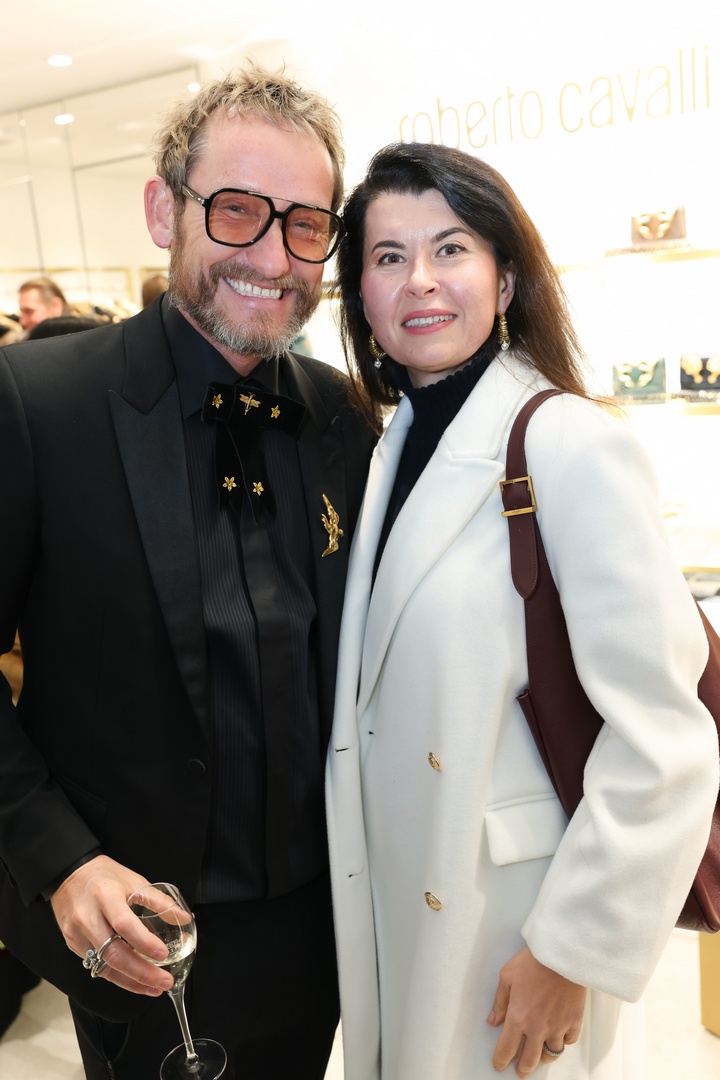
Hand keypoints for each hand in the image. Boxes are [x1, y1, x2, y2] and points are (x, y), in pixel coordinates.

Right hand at [50, 854, 173, 995]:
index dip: (144, 942)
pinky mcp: (73, 944)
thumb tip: (185, 918)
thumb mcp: (134, 881)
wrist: (70, 874)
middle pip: (113, 953)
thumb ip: (159, 901)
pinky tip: (135, 980)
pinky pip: (97, 965)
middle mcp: (88, 918)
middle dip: (141, 972)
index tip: (163, 954)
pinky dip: (118, 976)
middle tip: (164, 981)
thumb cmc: (106, 876)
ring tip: (154, 988)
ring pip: (105, 966)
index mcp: (106, 896)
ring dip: (131, 981)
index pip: (124, 925)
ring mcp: (77, 934)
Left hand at [487, 946, 585, 1075]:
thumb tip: (493, 1020)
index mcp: (518, 1018)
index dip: (501, 1060)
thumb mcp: (507, 977)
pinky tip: (559, 1040)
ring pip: (551, 1054)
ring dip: (543, 1058)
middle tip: (520, 1071)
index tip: (499, 1064)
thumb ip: (500, 1002)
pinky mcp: (574, 1021)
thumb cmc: (534, 962)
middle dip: (523, 1068)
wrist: (561, 955)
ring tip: (539, 1057)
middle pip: (529, 1059)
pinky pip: (569, 1041)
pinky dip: (563, 1043)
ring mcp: (557, 1027)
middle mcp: (538, 1028)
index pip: (506, 1049)